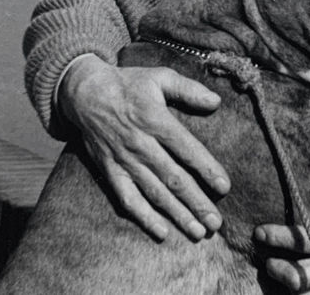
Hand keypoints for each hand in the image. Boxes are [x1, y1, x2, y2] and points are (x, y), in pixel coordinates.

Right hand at [57, 55, 230, 240]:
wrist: (85, 93)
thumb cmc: (129, 84)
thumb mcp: (159, 76)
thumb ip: (188, 89)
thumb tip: (216, 102)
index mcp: (155, 120)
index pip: (186, 149)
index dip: (206, 169)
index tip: (224, 187)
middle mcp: (141, 144)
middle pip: (173, 178)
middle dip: (196, 202)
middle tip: (215, 223)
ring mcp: (124, 160)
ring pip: (154, 192)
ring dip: (177, 214)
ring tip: (197, 232)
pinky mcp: (110, 171)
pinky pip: (127, 198)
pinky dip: (143, 216)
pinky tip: (161, 232)